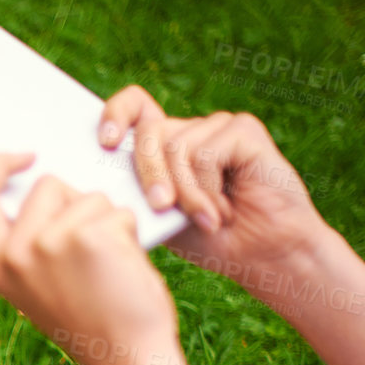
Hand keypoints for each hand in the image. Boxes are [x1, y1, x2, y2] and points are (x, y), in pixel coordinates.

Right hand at [0, 152, 179, 364]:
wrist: (126, 358)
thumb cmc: (93, 320)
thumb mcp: (40, 286)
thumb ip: (30, 242)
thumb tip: (46, 185)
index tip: (23, 156)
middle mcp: (15, 253)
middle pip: (47, 186)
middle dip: (75, 203)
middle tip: (90, 251)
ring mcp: (49, 244)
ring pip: (87, 197)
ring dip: (107, 221)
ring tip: (109, 266)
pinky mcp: (87, 237)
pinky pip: (116, 211)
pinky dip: (129, 233)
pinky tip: (125, 268)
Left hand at [98, 86, 333, 294]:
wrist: (264, 256)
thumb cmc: (212, 240)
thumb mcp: (163, 217)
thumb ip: (137, 189)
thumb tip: (100, 173)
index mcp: (167, 146)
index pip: (135, 108)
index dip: (116, 113)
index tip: (105, 142)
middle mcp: (192, 130)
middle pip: (150, 132)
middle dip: (149, 175)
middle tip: (163, 208)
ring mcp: (218, 127)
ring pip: (176, 148)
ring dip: (187, 195)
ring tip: (208, 219)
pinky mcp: (244, 130)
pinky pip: (205, 155)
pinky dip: (208, 191)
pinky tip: (224, 211)